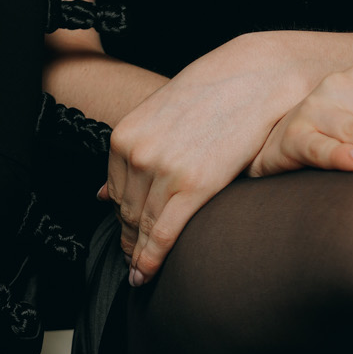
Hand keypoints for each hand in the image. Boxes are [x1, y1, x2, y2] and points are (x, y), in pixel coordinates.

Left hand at [104, 35, 323, 287]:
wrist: (253, 79)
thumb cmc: (211, 96)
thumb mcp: (158, 119)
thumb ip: (130, 156)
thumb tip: (99, 194)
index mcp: (125, 137)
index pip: (113, 192)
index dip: (119, 220)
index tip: (125, 238)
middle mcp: (137, 154)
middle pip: (125, 212)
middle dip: (127, 240)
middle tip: (131, 261)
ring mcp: (163, 171)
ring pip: (142, 225)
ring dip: (138, 253)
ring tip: (140, 272)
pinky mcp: (193, 186)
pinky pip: (163, 233)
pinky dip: (151, 259)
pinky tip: (147, 274)